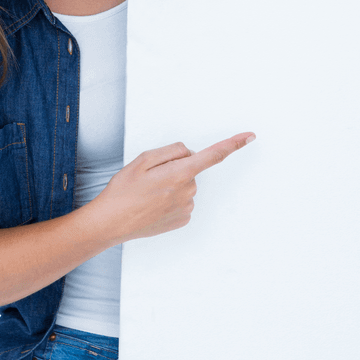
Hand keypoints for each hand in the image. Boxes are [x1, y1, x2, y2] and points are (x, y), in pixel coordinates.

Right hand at [84, 132, 255, 242]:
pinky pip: (181, 200)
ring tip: (146, 194)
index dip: (233, 144)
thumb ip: (170, 151)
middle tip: (148, 178)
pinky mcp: (182, 220)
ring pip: (185, 185)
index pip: (213, 155)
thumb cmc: (123, 191)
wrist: (110, 223)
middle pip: (190, 168)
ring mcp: (186, 207)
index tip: (249, 136)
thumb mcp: (142, 160)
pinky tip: (152, 205)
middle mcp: (187, 191)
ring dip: (170, 185)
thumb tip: (188, 154)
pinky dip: (169, 199)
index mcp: (179, 173)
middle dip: (174, 168)